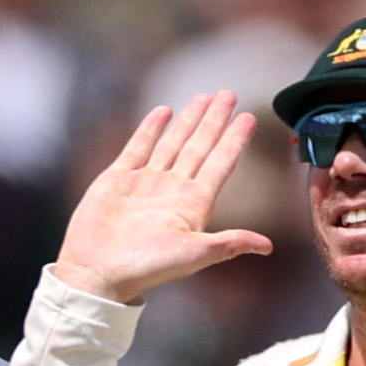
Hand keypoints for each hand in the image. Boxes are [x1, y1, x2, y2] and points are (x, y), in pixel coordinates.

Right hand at [52, 95, 273, 305]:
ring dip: (189, 120)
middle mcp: (173, 189)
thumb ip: (228, 243)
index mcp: (193, 205)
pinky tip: (163, 111)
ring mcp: (146, 182)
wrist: (97, 272)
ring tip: (204, 97)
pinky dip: (151, 128)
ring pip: (173, 142)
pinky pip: (139, 147)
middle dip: (215, 119)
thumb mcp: (192, 254)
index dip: (234, 140)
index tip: (250, 118)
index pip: (220, 164)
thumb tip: (268, 246)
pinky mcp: (119, 179)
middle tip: (230, 93)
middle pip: (200, 146)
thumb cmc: (145, 268)